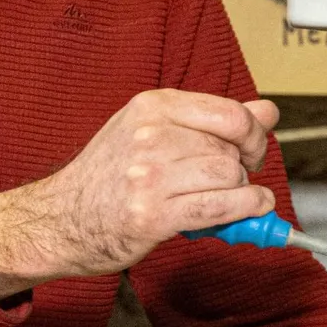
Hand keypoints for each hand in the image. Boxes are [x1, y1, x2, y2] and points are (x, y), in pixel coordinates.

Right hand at [0, 90, 279, 298]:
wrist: (59, 219)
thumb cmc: (107, 177)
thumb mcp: (151, 131)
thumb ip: (210, 121)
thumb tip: (268, 111)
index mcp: (151, 107)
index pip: (230, 112)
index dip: (252, 134)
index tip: (249, 150)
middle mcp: (150, 136)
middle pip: (232, 148)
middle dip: (243, 168)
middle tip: (232, 182)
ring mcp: (150, 176)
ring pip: (230, 177)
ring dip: (240, 193)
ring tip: (223, 200)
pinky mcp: (153, 216)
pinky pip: (222, 208)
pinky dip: (246, 211)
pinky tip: (248, 212)